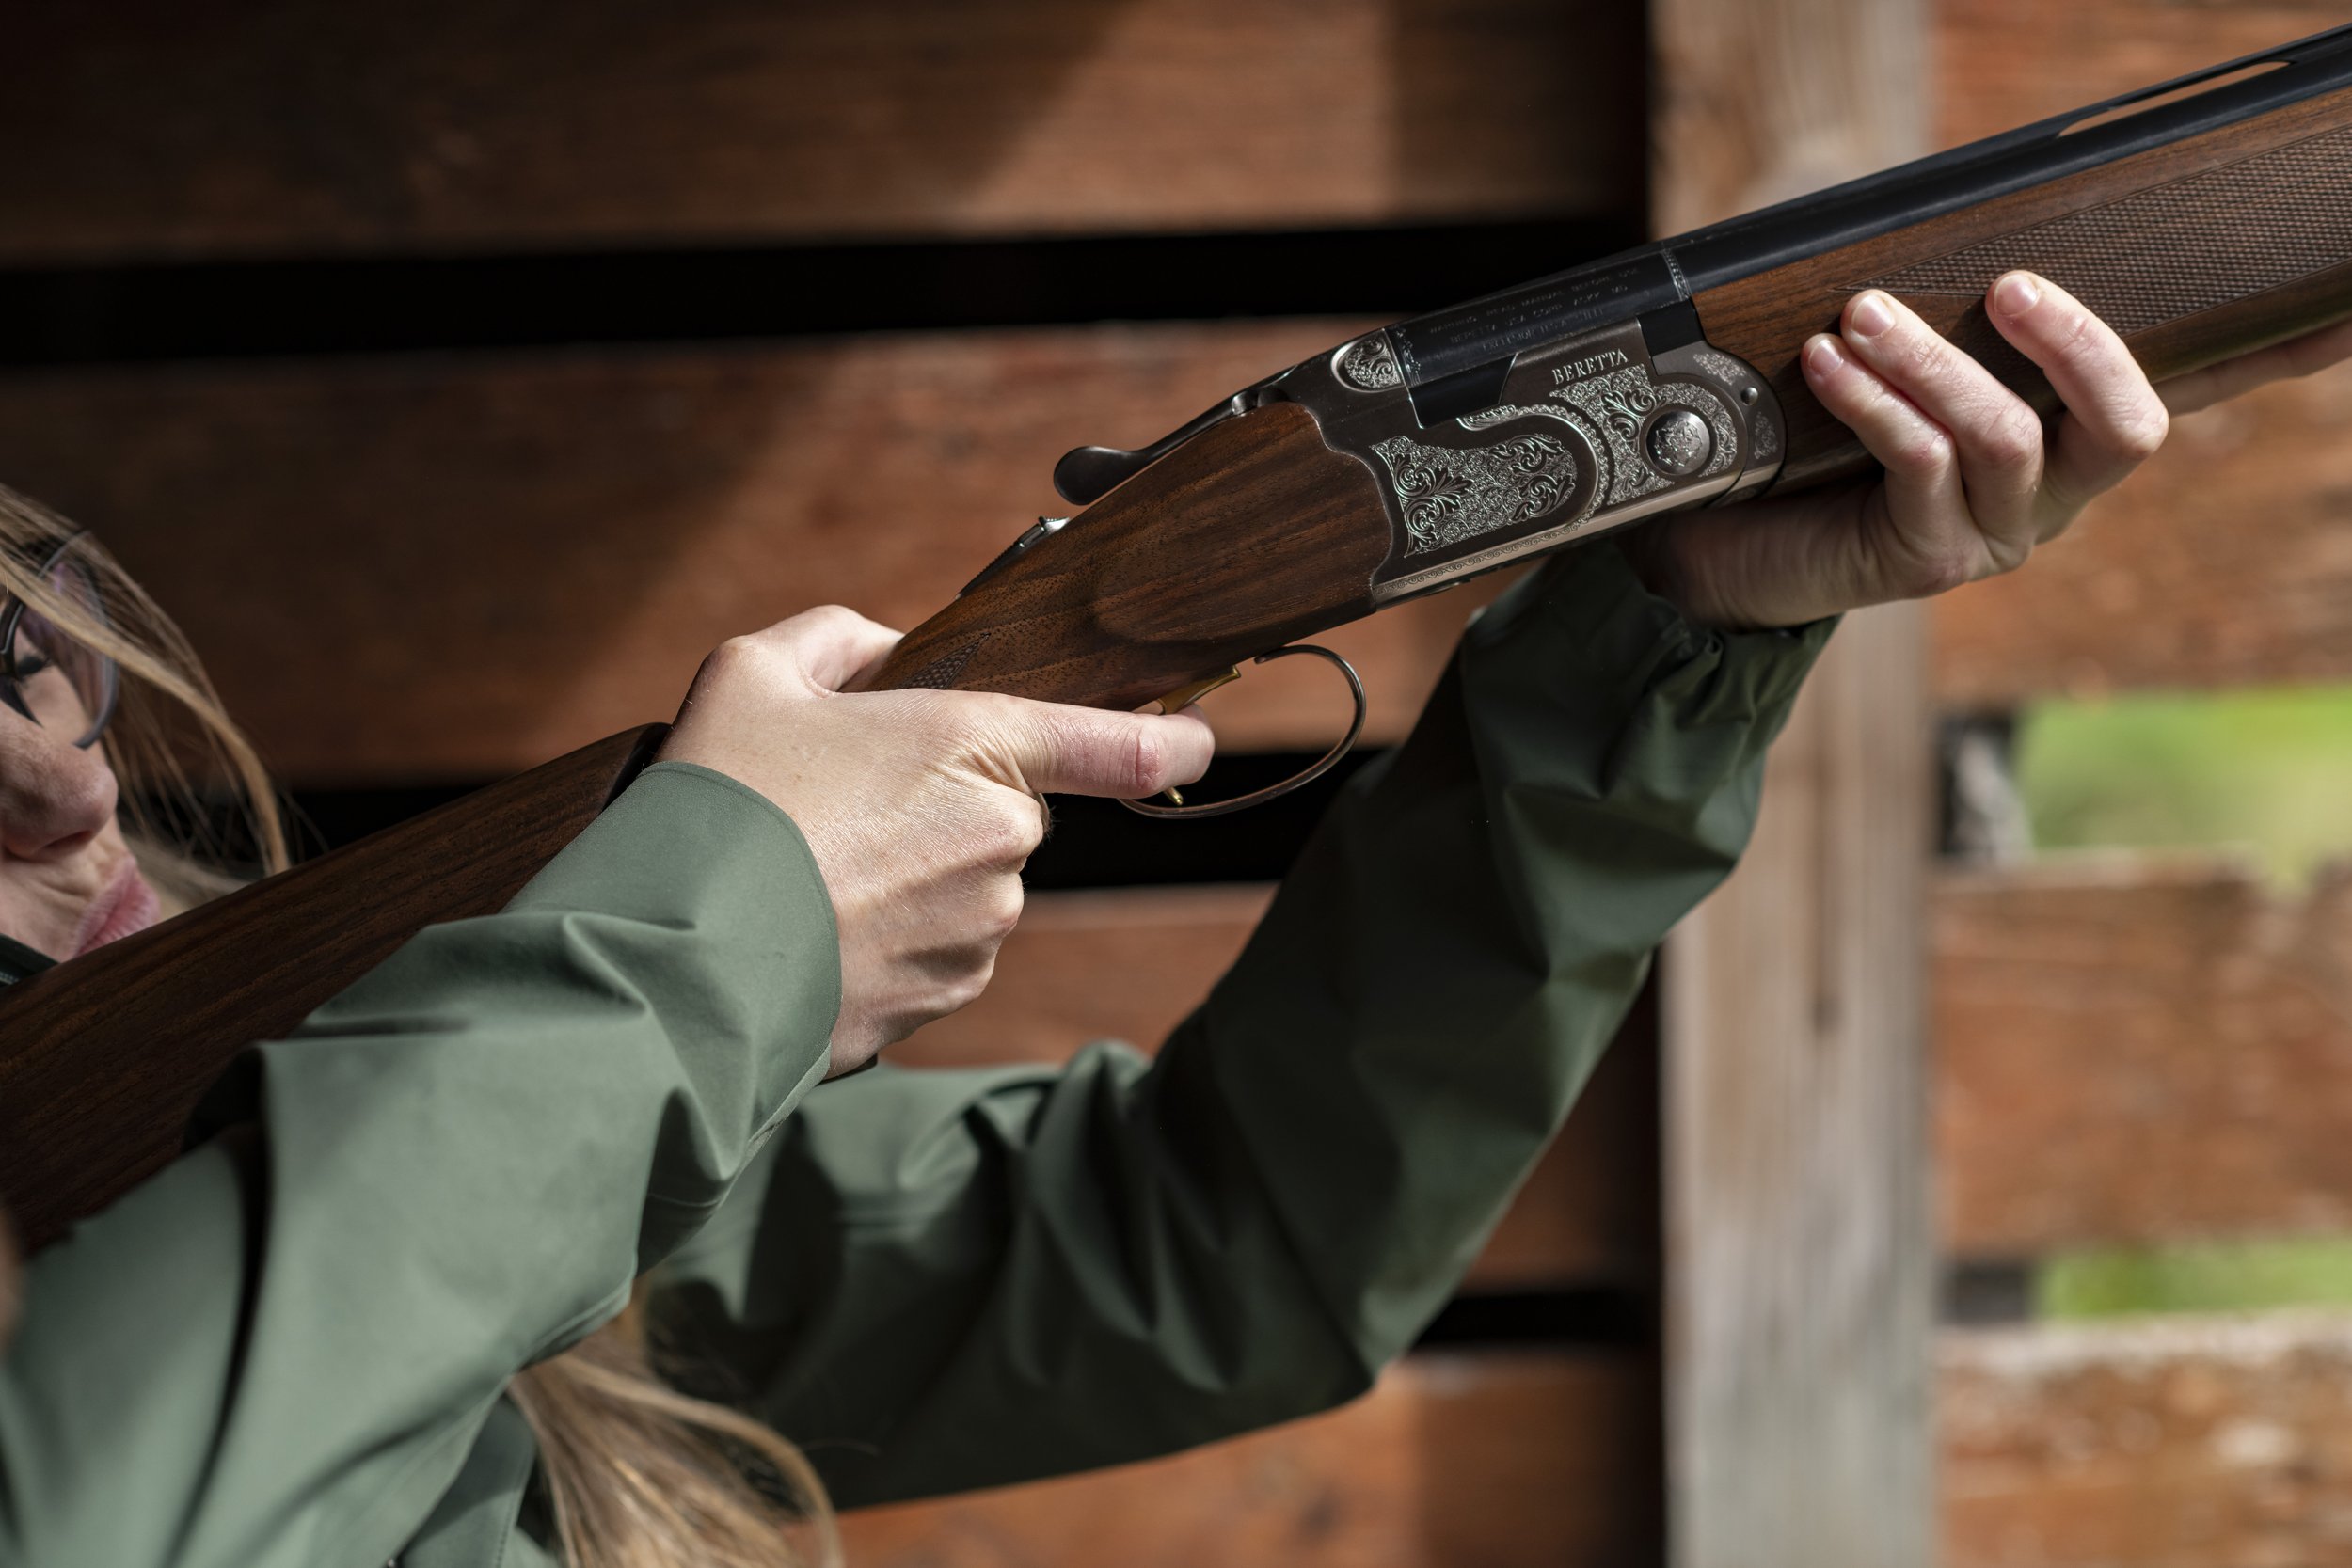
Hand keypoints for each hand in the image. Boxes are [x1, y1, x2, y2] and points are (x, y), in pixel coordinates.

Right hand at [657, 606, 1213, 1075]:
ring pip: (972, 888)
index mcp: (973, 745)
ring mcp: (978, 929)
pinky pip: (940, 954)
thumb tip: (883, 656)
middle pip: (1008, 813)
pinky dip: (893, 942)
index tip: (1192, 739)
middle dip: (944, 806)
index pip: (1120, 743)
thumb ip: (837, 640)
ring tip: (815, 874)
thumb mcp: (754, 672)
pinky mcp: (944, 998)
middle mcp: (999, 841)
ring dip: (915, 879)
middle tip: (843, 805)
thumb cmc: (718, 802)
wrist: (673, 955)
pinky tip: (820, 929)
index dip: (1172, 740)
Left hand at [1634, 272, 2351, 627]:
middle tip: (2005, 284)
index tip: (2342, 312)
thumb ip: (1953, 322)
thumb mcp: (1896, 372)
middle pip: (2121, 424)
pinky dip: (1876, 404)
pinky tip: (1829, 363)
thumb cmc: (1816, 443)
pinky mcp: (1923, 561)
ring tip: (1860, 315)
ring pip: (2005, 438)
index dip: (2280, 357)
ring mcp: (1994, 537)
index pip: (2182, 394)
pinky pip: (1921, 468)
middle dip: (2071, 342)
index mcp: (2069, 446)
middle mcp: (2051, 500)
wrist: (1729, 545)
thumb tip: (1956, 233)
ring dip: (1930, 362)